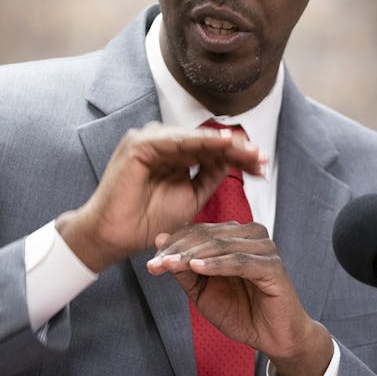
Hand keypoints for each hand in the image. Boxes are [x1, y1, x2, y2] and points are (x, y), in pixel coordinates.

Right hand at [56, 123, 265, 272]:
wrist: (115, 236)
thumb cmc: (147, 221)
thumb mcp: (190, 197)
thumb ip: (209, 177)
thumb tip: (235, 161)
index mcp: (173, 155)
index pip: (211, 151)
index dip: (237, 157)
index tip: (261, 166)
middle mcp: (162, 143)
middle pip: (206, 142)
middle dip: (235, 149)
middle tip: (261, 156)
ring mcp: (149, 141)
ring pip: (194, 138)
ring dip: (223, 143)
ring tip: (247, 148)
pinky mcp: (139, 145)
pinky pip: (175, 141)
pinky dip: (199, 141)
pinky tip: (222, 143)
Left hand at [147, 222, 332, 375]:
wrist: (273, 338)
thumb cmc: (241, 312)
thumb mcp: (203, 292)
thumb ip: (184, 268)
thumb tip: (160, 239)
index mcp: (235, 236)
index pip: (198, 232)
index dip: (173, 245)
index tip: (151, 262)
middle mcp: (251, 236)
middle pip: (207, 236)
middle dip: (178, 250)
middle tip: (155, 264)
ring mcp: (264, 249)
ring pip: (221, 245)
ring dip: (192, 255)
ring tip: (169, 265)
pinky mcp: (273, 267)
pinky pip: (239, 262)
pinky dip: (216, 264)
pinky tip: (196, 267)